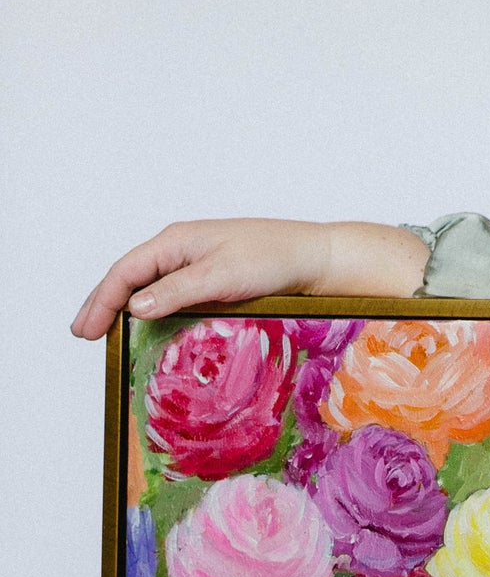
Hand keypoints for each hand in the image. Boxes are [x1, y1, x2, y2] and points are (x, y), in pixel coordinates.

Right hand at [70, 219, 432, 339]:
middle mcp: (182, 250)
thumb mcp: (223, 275)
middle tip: (85, 335)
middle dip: (104, 304)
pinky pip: (173, 296)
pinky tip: (149, 330)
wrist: (318, 260)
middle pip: (131, 278)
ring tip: (107, 334)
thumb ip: (177, 290)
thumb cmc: (275, 259)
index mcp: (177, 241)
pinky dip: (155, 312)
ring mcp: (198, 264)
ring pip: (150, 288)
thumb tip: (134, 307)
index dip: (100, 300)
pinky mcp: (214, 280)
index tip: (84, 331)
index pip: (125, 271)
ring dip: (127, 310)